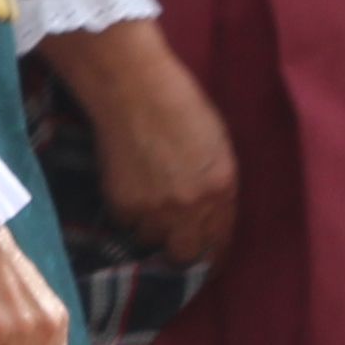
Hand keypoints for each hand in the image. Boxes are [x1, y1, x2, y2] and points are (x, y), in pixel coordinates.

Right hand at [49, 19, 239, 266]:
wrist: (133, 88)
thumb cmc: (179, 105)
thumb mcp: (216, 147)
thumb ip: (216, 185)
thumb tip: (208, 214)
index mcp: (222, 188)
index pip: (220, 240)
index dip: (212, 252)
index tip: (206, 255)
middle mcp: (191, 206)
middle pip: (185, 254)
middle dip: (182, 250)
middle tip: (174, 239)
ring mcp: (154, 208)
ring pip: (151, 240)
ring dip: (150, 228)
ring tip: (147, 204)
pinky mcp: (122, 204)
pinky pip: (125, 223)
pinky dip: (127, 212)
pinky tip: (128, 187)